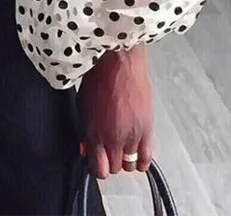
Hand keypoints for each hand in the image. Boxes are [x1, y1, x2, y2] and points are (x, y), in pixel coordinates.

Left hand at [77, 44, 153, 178]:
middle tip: (108, 149)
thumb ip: (85, 131)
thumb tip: (86, 149)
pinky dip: (142, 159)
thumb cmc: (98, 77)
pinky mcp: (147, 128)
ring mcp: (131, 135)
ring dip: (126, 158)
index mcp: (94, 132)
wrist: (118, 61)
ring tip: (122, 146)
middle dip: (110, 161)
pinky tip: (137, 153)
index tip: (97, 160)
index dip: (97, 166)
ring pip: (130, 164)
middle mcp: (113, 138)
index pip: (98, 169)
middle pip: (115, 168)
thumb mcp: (83, 106)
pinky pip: (147, 157)